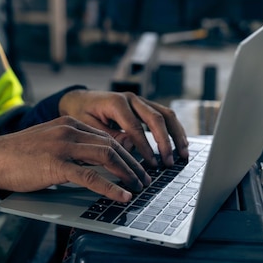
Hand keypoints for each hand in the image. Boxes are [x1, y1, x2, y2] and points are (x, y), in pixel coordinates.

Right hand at [0, 116, 151, 202]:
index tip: (136, 166)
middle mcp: (69, 130)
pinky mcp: (56, 165)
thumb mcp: (47, 142)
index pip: (106, 136)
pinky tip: (122, 196)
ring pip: (106, 156)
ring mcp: (63, 146)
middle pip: (111, 145)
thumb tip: (92, 164)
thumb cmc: (16, 155)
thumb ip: (69, 148)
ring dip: (127, 173)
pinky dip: (110, 187)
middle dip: (132, 164)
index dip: (125, 152)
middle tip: (144, 179)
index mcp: (68, 123)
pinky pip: (90, 177)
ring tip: (138, 187)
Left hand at [58, 90, 188, 166]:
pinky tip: (180, 143)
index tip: (152, 164)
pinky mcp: (144, 105)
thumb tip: (130, 147)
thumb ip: (108, 136)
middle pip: (156, 118)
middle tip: (168, 162)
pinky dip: (174, 129)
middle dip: (165, 142)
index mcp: (116, 102)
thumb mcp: (88, 126)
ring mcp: (139, 100)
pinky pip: (164, 115)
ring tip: (183, 153)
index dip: (145, 147)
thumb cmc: (81, 113)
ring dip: (176, 134)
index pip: (136, 127)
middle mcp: (131, 98)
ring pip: (165, 114)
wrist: (79, 99)